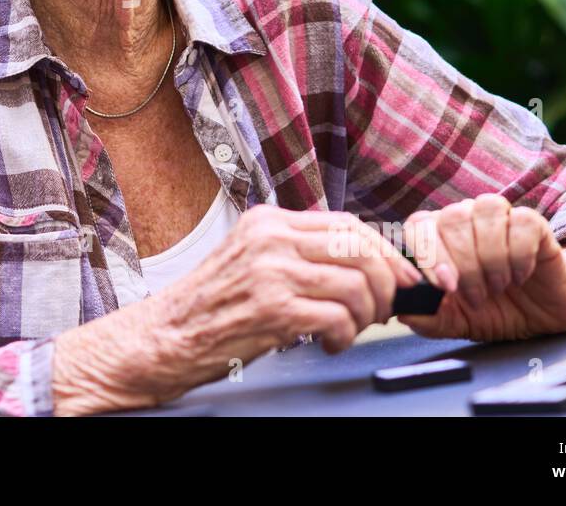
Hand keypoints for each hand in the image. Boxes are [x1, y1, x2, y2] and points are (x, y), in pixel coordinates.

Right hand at [52, 206, 422, 413]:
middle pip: (360, 250)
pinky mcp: (271, 309)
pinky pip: (337, 318)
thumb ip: (295, 251)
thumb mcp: (251, 259)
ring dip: (365, 317)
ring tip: (347, 330)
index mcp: (267, 221)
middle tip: (383, 309)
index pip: (348, 225)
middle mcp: (270, 239)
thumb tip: (360, 261)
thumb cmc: (209, 306)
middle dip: (387, 284)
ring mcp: (270, 272)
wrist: (162, 336)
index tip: (402, 276)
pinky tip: (327, 344)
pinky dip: (344, 336)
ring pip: (356, 285)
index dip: (385, 253)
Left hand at [396, 195, 565, 340]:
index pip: (418, 226)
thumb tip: (403, 312)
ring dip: (490, 257)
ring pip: (484, 211)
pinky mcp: (533, 223)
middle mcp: (464, 218)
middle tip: (474, 297)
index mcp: (438, 235)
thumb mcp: (457, 322)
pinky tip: (520, 276)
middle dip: (462, 264)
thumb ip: (429, 317)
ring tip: (497, 287)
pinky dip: (519, 254)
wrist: (542, 315)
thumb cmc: (494, 311)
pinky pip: (521, 221)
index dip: (427, 253)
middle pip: (451, 218)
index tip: (442, 285)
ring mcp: (498, 217)